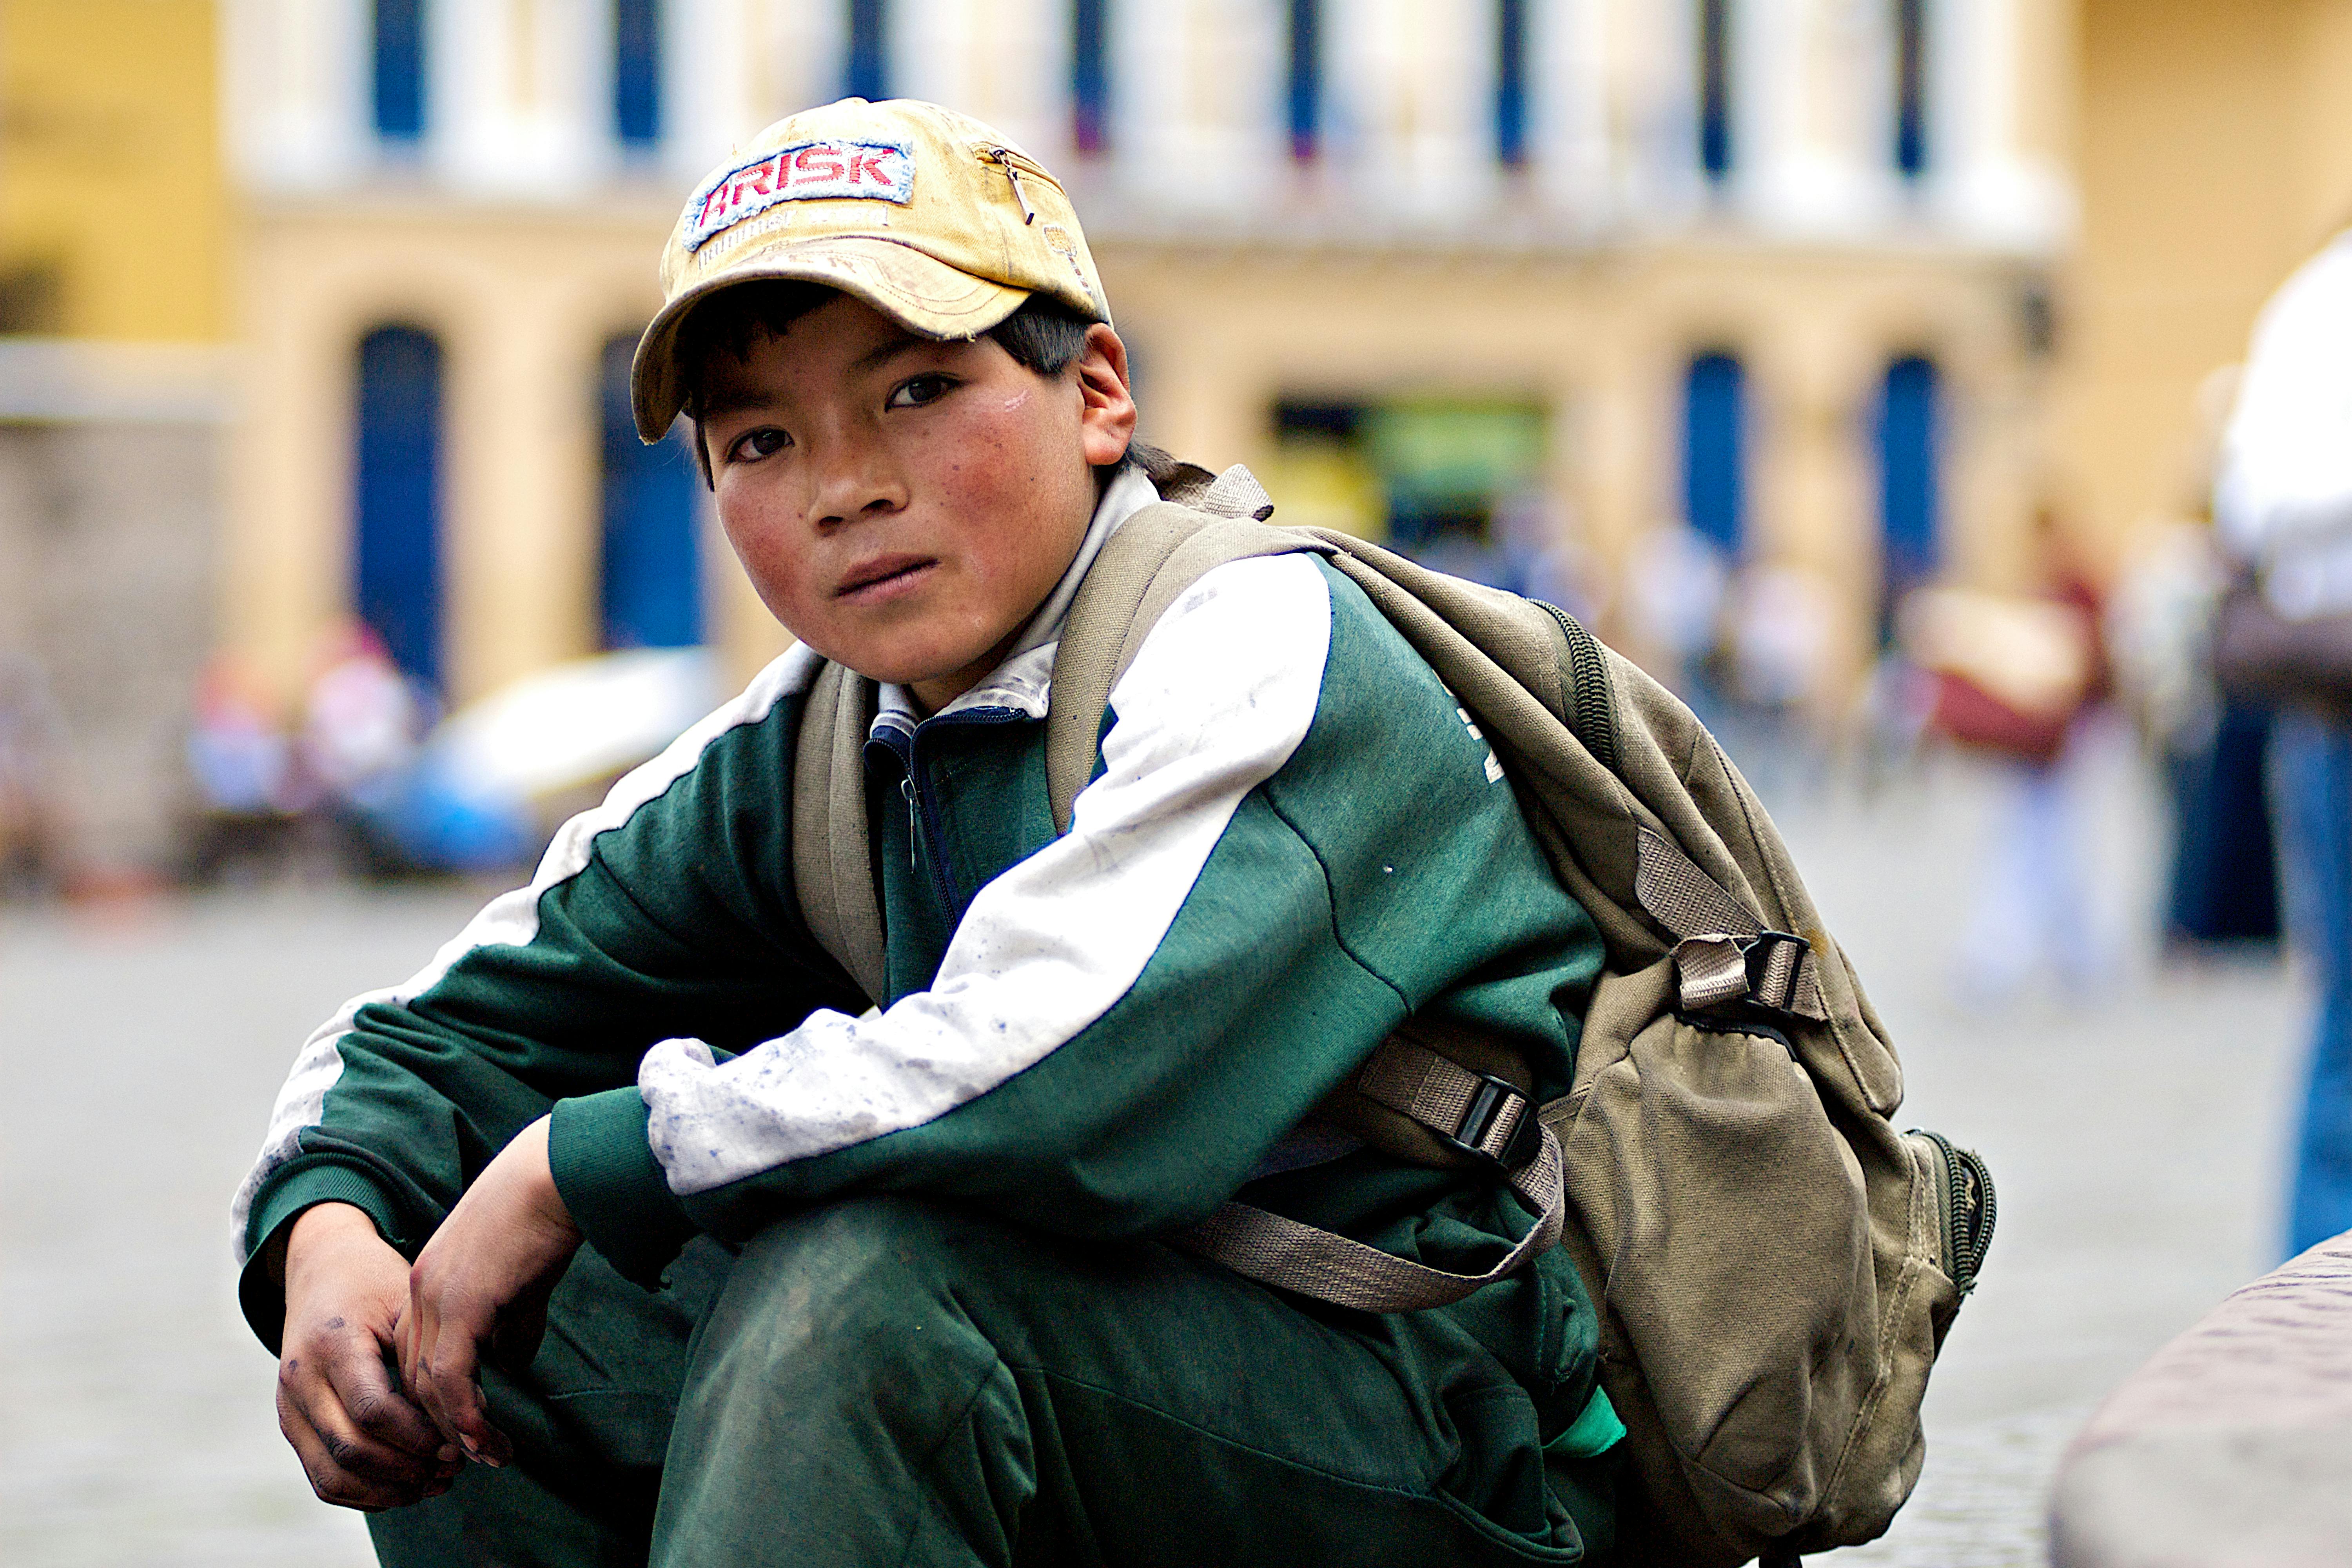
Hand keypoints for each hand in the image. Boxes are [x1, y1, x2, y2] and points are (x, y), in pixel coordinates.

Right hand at [277, 1202, 461, 1509]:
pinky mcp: (291, 1423)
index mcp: (332, 1344)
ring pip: (332, 1475)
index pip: (373, 1411)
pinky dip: (363, 1493)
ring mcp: (289, 1406)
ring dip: (387, 1491)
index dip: (419, 1437)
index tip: (458, 1443)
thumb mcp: (406, 1304)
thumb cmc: (377, 1284)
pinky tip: (405, 1486)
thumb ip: (430, 1359)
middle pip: (351, 1450)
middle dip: (407, 1470)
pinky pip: (322, 1477)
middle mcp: (300, 1380)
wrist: (323, 1269)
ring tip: (435, 1483)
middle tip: (453, 1468)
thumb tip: (468, 1417)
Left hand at [399, 1116, 582, 1467]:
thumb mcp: (520, 1277)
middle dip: (441, 1424)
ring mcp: (436, 1296)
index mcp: (429, 1279)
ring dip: (455, 1429)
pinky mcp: (462, 1304)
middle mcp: (420, 1290)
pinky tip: (485, 1436)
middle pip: (414, 1377)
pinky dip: (465, 1414)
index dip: (437, 1399)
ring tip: (488, 1456)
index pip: (417, 1355)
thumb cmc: (547, 1214)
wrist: (556, 1172)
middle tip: (474, 1457)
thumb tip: (509, 1362)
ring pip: (427, 1384)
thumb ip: (509, 1320)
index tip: (467, 1430)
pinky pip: (451, 1376)